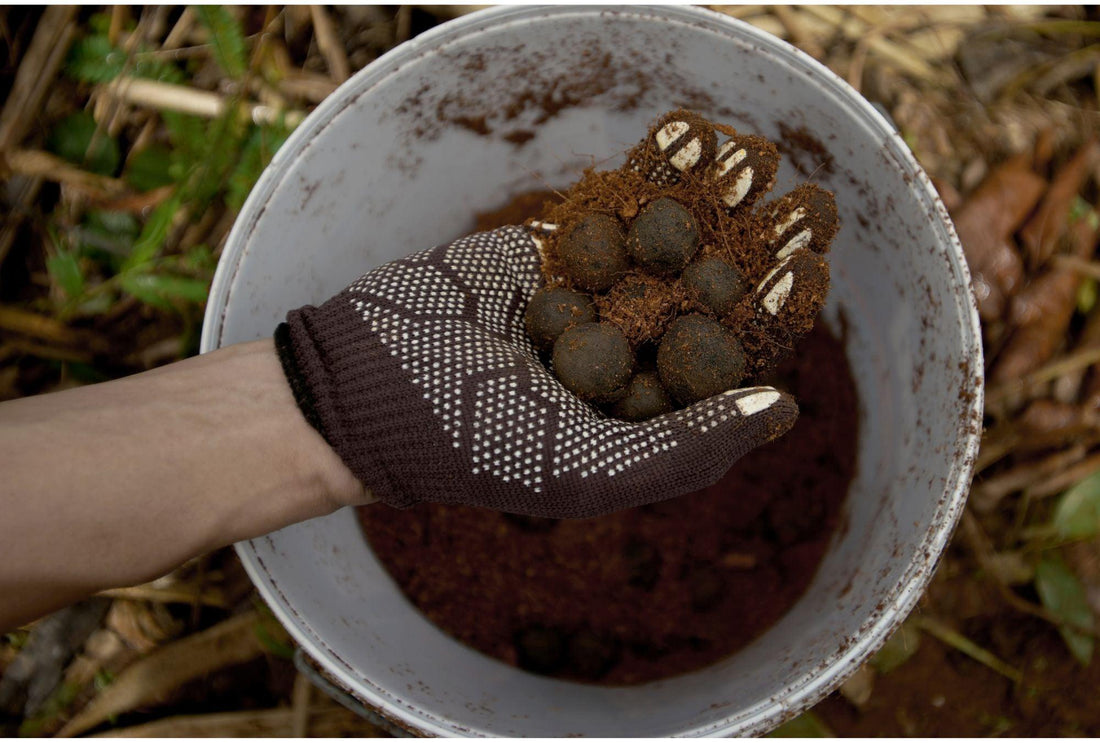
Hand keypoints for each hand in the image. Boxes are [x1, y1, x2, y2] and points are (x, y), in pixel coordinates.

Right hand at [276, 112, 834, 517]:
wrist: (366, 385)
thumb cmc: (474, 444)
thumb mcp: (587, 470)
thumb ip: (684, 449)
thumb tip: (785, 410)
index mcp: (647, 411)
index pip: (725, 357)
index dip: (771, 313)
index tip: (811, 268)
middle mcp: (629, 351)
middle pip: (709, 290)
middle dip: (760, 244)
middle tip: (811, 200)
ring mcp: (593, 296)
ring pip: (668, 239)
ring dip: (717, 197)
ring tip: (761, 154)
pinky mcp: (554, 250)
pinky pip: (613, 206)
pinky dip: (652, 171)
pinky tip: (695, 134)